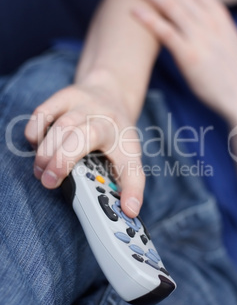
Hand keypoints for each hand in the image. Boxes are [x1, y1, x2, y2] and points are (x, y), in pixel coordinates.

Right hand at [25, 76, 144, 217]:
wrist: (111, 93)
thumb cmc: (116, 134)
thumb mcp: (128, 156)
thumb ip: (127, 183)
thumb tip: (130, 210)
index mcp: (126, 141)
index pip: (132, 165)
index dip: (132, 189)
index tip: (129, 210)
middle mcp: (108, 119)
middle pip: (86, 136)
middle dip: (63, 162)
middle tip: (49, 183)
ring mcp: (86, 104)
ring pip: (63, 125)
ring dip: (47, 151)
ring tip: (40, 171)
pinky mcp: (66, 95)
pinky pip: (44, 112)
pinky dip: (36, 131)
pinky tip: (38, 146)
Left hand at [129, 0, 236, 124]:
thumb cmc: (232, 70)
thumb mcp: (225, 38)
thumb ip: (207, 24)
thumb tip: (188, 18)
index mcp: (219, 14)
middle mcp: (210, 21)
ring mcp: (200, 37)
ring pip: (170, 5)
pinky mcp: (190, 56)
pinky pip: (165, 32)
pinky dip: (148, 19)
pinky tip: (134, 11)